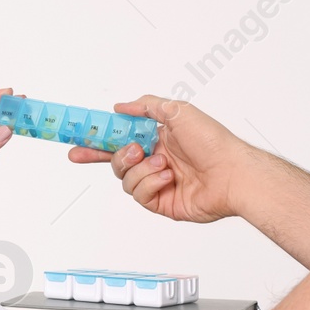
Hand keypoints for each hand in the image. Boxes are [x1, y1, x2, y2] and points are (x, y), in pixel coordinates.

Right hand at [66, 94, 251, 223]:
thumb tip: (121, 106)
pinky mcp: (162, 203)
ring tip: (163, 163)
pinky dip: (151, 183)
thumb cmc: (214, 142)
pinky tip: (168, 177)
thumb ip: (146, 106)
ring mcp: (157, 183)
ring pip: (125, 179)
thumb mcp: (178, 111)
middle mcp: (154, 160)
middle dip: (108, 157)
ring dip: (141, 169)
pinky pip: (139, 195)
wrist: (233, 174)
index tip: (76, 139)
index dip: (96, 139)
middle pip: (115, 161)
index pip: (118, 138)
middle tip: (127, 152)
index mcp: (157, 138)